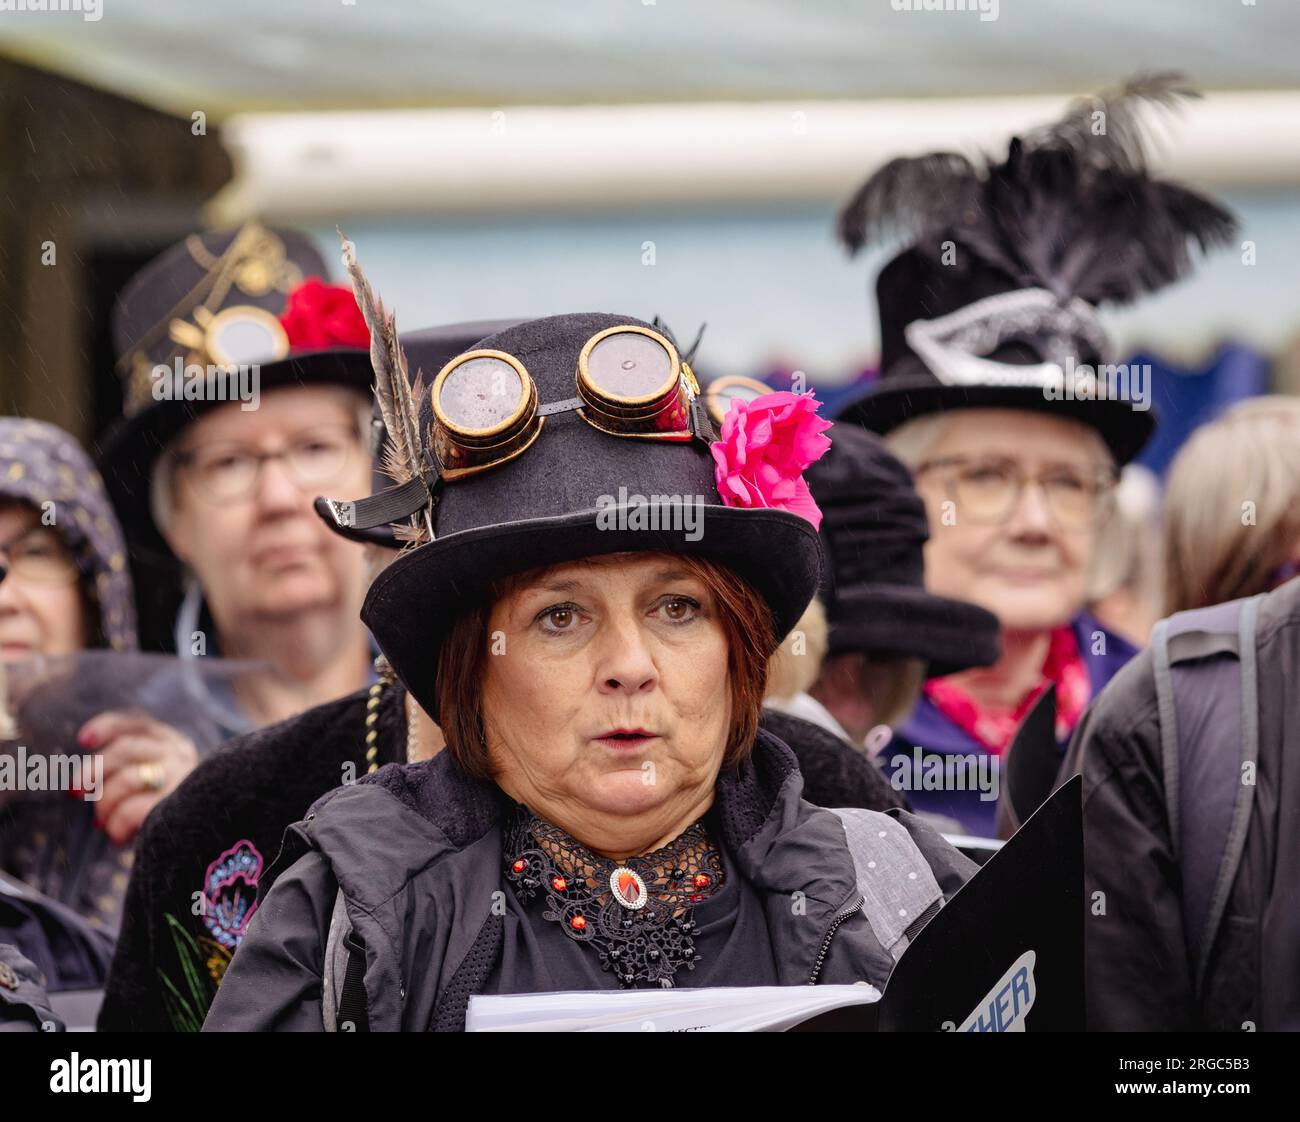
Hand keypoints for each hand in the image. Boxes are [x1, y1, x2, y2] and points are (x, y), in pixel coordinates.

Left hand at [76, 710, 198, 845]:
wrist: (201, 840)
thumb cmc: (165, 814)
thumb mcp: (150, 783)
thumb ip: (125, 771)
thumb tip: (81, 785)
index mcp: (172, 743)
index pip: (137, 723)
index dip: (108, 727)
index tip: (83, 741)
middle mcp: (179, 754)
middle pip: (125, 748)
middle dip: (92, 771)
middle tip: (76, 792)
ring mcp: (181, 777)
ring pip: (127, 778)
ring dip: (105, 804)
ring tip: (103, 823)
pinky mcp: (177, 805)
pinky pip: (131, 810)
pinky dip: (116, 826)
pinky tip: (119, 838)